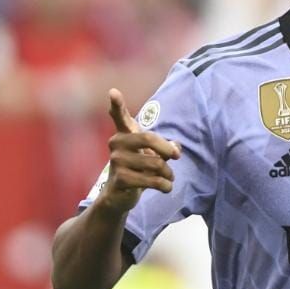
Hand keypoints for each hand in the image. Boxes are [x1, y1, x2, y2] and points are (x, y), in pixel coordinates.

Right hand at [94, 88, 180, 214]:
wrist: (120, 196)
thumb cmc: (138, 170)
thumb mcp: (152, 155)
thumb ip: (165, 148)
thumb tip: (176, 148)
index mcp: (124, 134)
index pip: (119, 116)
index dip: (117, 104)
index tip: (113, 92)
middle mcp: (116, 144)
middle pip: (148, 138)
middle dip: (167, 148)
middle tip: (177, 156)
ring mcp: (116, 162)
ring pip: (155, 163)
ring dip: (168, 173)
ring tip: (169, 177)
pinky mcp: (120, 180)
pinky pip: (152, 180)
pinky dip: (165, 185)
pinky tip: (166, 188)